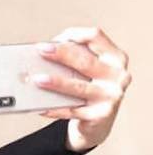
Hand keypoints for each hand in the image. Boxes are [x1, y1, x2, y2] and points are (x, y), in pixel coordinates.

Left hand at [36, 27, 131, 151]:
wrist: (99, 120)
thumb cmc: (90, 88)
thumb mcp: (89, 70)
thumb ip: (75, 59)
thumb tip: (43, 56)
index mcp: (115, 57)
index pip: (95, 36)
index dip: (74, 34)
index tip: (54, 38)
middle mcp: (117, 75)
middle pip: (86, 61)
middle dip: (61, 54)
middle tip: (41, 51)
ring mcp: (111, 96)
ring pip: (79, 87)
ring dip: (56, 83)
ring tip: (37, 80)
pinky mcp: (101, 115)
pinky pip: (73, 111)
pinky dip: (54, 109)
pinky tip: (41, 107)